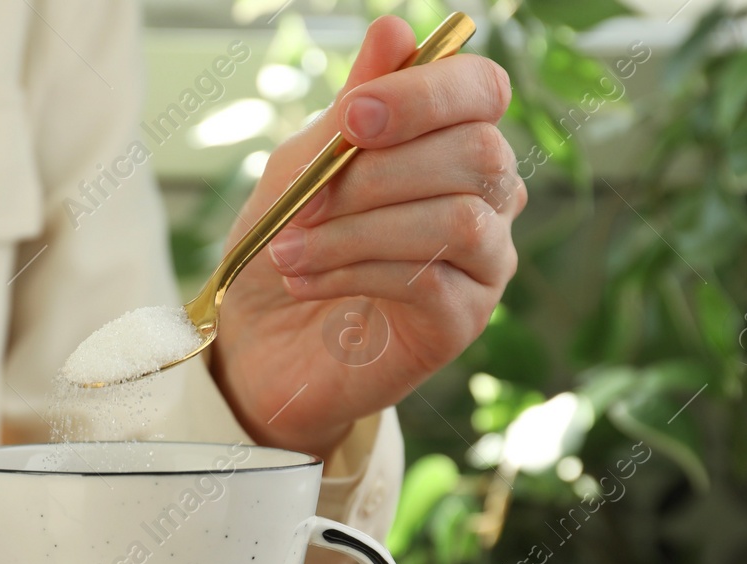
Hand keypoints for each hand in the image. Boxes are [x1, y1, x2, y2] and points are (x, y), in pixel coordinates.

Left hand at [210, 16, 524, 457]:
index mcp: (451, 141)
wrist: (260, 348)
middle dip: (375, 173)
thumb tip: (395, 28)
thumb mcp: (303, 168)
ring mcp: (485, 261)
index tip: (352, 119)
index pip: (481, 90)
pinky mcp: (464, 320)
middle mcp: (487, 196)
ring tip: (290, 249)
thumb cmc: (287, 247)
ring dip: (358, 229)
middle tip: (301, 204)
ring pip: (458, 218)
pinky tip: (307, 281)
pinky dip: (356, 271)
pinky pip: (431, 279)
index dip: (425, 94)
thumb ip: (351, 111)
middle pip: (475, 152)